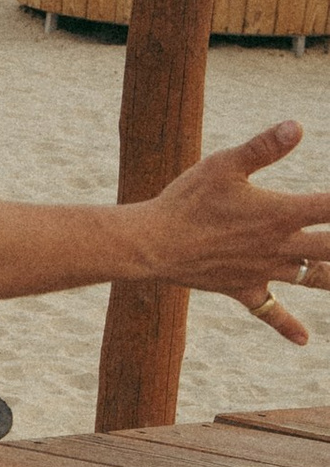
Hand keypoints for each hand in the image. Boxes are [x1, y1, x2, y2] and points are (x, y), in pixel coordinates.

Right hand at [131, 121, 329, 345]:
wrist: (153, 245)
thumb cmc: (186, 200)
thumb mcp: (224, 165)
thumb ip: (264, 147)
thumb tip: (298, 126)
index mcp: (279, 213)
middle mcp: (279, 245)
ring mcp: (263, 271)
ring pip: (314, 278)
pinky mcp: (244, 289)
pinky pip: (271, 312)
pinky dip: (288, 326)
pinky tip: (305, 340)